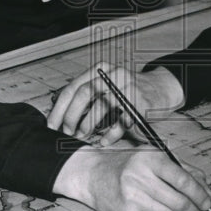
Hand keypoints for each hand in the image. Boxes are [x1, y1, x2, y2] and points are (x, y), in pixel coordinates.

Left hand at [47, 63, 184, 144]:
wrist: (159, 88)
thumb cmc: (126, 91)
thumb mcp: (104, 86)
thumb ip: (85, 96)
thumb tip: (58, 117)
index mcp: (99, 70)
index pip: (73, 88)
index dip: (60, 109)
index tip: (51, 126)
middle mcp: (113, 74)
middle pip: (85, 93)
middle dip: (72, 116)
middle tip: (67, 133)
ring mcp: (128, 87)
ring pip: (102, 106)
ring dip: (88, 125)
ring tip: (83, 137)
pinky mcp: (141, 103)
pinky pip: (122, 121)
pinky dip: (111, 134)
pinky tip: (104, 141)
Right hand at [52, 143, 210, 210]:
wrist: (92, 174)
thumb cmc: (126, 163)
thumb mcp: (152, 155)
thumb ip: (181, 168)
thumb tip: (206, 187)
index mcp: (150, 158)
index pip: (184, 181)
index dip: (200, 194)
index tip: (208, 200)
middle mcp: (140, 178)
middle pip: (181, 203)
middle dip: (194, 210)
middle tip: (197, 210)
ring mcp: (133, 198)